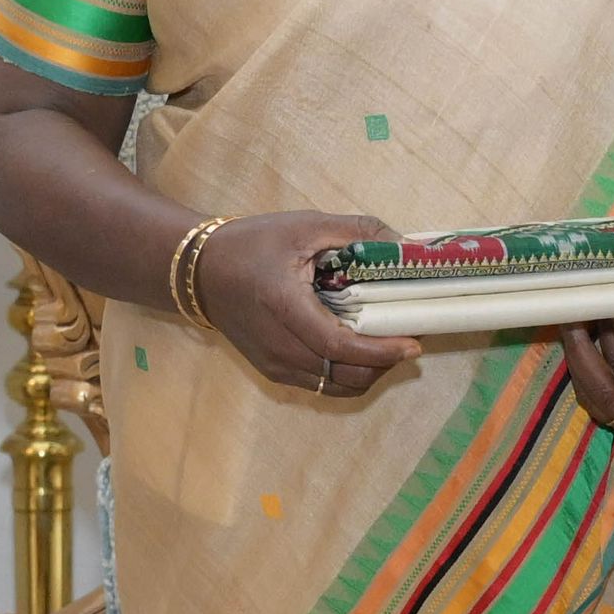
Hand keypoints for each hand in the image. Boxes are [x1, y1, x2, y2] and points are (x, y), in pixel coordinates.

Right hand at [193, 210, 421, 401]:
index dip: (380, 350)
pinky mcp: (273, 371)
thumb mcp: (304, 225)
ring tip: (388, 347)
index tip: (413, 343)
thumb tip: (405, 246)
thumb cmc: (252, 244)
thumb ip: (357, 232)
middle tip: (410, 340)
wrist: (199, 270)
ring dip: (369, 372)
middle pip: (345, 374)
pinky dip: (348, 374)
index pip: (338, 345)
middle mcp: (278, 346)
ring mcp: (274, 364)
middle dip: (384, 363)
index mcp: (284, 306)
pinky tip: (360, 350)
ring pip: (337, 387)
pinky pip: (321, 385)